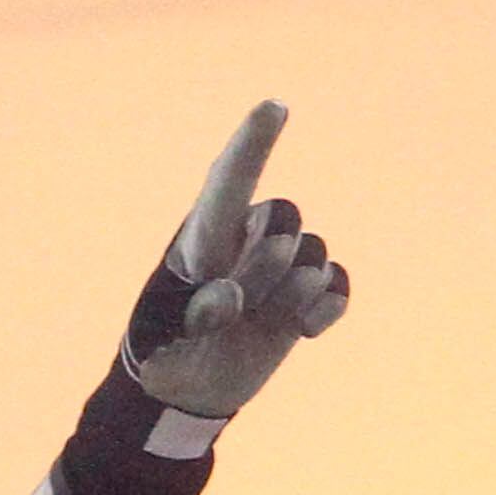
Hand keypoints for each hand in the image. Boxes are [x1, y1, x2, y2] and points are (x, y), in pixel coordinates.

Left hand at [122, 100, 350, 420]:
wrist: (191, 386)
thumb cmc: (164, 352)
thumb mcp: (158, 343)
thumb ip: (188, 318)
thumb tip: (232, 299)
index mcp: (204, 235)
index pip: (230, 181)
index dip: (252, 144)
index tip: (274, 108)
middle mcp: (247, 237)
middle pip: (282, 222)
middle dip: (264, 271)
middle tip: (232, 312)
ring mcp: (282, 265)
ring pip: (312, 260)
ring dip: (288, 301)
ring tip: (255, 324)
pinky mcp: (309, 294)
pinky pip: (337, 284)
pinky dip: (325, 310)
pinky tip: (302, 331)